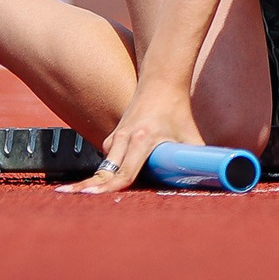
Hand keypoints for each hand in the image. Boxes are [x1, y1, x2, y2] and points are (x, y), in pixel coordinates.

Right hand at [61, 83, 199, 194]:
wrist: (161, 81)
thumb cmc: (177, 109)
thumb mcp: (191, 136)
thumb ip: (198, 160)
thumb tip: (213, 181)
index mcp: (142, 139)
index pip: (124, 171)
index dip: (109, 186)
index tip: (91, 195)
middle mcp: (124, 138)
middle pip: (104, 171)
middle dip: (87, 187)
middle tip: (65, 198)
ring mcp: (116, 137)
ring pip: (105, 166)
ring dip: (92, 182)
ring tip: (69, 196)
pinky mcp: (114, 138)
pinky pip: (108, 160)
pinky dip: (103, 173)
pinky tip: (91, 186)